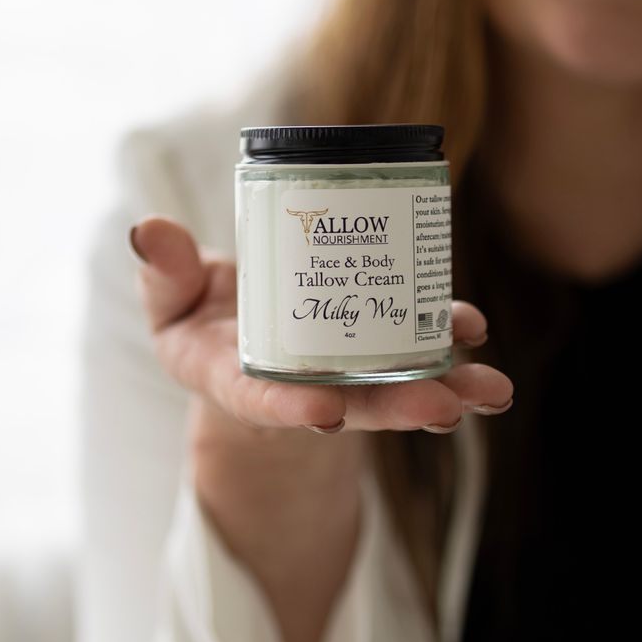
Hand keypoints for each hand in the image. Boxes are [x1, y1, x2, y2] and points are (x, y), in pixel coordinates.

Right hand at [130, 214, 513, 433]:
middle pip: (354, 406)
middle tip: (445, 407)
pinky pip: (415, 343)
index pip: (265, 402)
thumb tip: (148, 229)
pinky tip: (473, 329)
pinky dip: (447, 338)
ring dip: (449, 388)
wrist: (237, 333)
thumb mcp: (169, 301)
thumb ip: (163, 272)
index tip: (327, 412)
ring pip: (399, 385)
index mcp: (235, 380)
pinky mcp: (374, 345)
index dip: (294, 408)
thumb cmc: (199, 319)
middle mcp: (297, 386)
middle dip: (401, 407)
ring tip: (493, 389)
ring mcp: (343, 370)